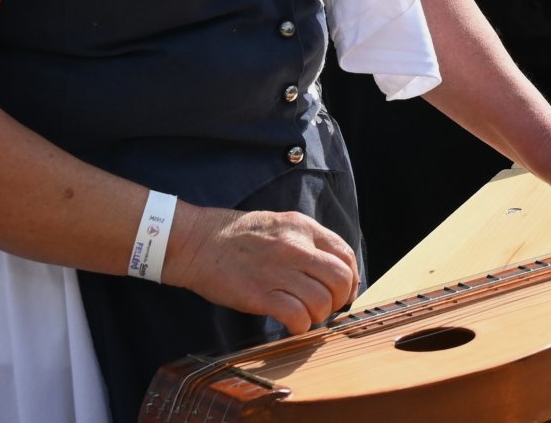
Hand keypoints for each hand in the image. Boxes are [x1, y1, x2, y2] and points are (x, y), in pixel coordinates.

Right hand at [166, 205, 358, 333]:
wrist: (198, 242)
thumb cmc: (237, 236)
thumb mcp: (279, 224)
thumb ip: (306, 241)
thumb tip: (330, 268)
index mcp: (303, 228)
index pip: (346, 254)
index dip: (352, 278)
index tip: (344, 291)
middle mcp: (296, 247)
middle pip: (341, 280)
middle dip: (340, 300)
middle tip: (326, 307)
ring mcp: (279, 271)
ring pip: (322, 302)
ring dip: (318, 316)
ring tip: (304, 315)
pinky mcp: (261, 294)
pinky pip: (297, 317)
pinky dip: (300, 327)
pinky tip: (291, 325)